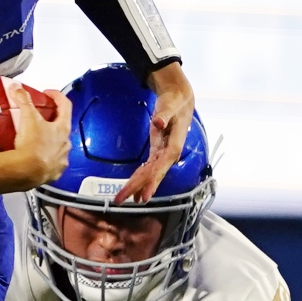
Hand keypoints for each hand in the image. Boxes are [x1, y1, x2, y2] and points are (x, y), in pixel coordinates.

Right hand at [5, 83, 71, 189]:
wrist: (27, 172)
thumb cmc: (32, 144)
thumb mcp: (28, 118)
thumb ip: (23, 100)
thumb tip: (17, 87)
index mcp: (63, 128)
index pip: (66, 105)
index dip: (57, 96)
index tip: (47, 93)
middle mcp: (66, 144)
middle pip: (62, 127)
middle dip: (52, 121)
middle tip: (39, 118)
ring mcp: (62, 159)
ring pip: (58, 147)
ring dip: (50, 141)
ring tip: (36, 139)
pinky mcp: (54, 173)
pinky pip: (52, 164)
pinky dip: (46, 159)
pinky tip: (36, 158)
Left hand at [118, 63, 194, 203]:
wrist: (180, 100)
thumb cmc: (175, 102)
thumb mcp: (170, 106)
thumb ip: (164, 115)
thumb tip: (158, 123)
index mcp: (174, 146)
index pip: (161, 167)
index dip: (152, 182)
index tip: (144, 196)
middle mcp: (169, 154)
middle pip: (152, 175)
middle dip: (137, 188)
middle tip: (121, 200)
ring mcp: (163, 154)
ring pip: (149, 174)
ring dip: (136, 186)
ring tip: (123, 199)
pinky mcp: (158, 151)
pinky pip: (148, 168)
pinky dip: (139, 179)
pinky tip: (133, 190)